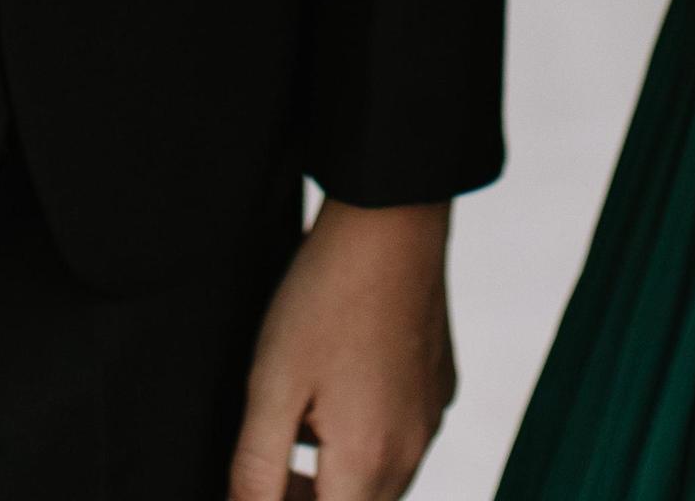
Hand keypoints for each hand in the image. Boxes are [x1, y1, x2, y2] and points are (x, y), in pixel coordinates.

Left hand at [230, 200, 453, 500]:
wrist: (392, 221)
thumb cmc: (327, 297)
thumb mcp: (272, 385)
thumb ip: (256, 469)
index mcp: (366, 463)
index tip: (261, 481)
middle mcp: (409, 454)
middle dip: (308, 499)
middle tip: (269, 463)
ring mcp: (430, 421)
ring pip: (380, 481)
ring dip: (338, 476)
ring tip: (299, 422)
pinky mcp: (438, 388)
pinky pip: (402, 440)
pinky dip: (369, 438)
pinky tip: (340, 388)